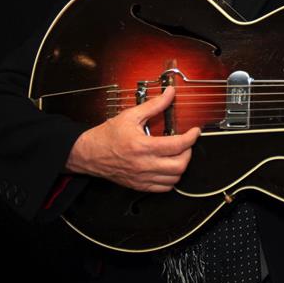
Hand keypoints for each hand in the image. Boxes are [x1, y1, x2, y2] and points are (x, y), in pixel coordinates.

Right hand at [65, 86, 200, 191]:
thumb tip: (169, 94)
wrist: (88, 153)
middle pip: (179, 165)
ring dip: (181, 166)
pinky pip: (163, 188)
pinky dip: (171, 179)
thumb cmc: (107, 136)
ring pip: (174, 179)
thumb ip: (154, 105)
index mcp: (142, 146)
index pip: (177, 145)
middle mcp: (144, 165)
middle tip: (186, 143)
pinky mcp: (139, 185)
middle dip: (188, 153)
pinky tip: (168, 167)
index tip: (195, 131)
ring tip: (178, 155)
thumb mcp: (131, 115)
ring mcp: (142, 177)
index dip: (191, 137)